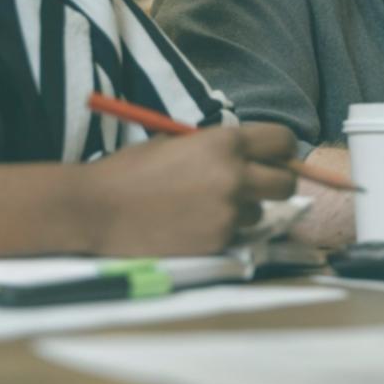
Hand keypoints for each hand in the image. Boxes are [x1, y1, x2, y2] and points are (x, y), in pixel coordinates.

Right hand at [79, 123, 296, 255]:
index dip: (282, 150)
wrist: (97, 208)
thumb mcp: (177, 143)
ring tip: (205, 206)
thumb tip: (248, 154)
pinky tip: (191, 224)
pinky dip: (220, 230)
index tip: (275, 157)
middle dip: (275, 183)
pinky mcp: (217, 241)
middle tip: (255, 186)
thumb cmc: (131, 169)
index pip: (283, 141)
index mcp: (225, 143)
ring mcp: (228, 212)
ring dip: (243, 210)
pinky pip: (236, 234)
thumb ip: (216, 147)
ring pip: (260, 212)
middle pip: (286, 183)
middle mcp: (235, 176)